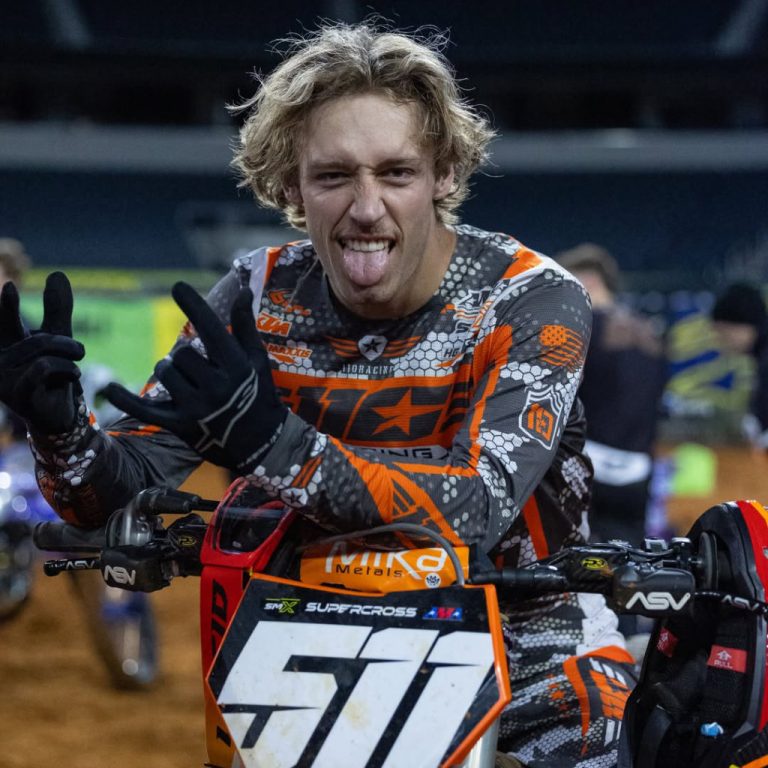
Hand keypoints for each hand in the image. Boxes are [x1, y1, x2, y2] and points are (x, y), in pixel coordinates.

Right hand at [0, 272, 85, 434]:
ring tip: (73, 370)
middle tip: (79, 351)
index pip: (5, 320)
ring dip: (69, 358)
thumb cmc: (53, 375)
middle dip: (64, 343)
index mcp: (4, 343)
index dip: (8, 305)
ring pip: (44, 351)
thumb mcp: (58, 337)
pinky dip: (65, 371)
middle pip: (34, 337)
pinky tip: (71, 378)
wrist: (58, 416)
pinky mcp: (15, 394)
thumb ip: (57, 308)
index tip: (9, 285)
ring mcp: (3, 378)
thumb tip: (57, 273)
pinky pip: (44, 368)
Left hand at [104, 282, 286, 470]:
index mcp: (237, 366)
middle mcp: (217, 386)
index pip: (211, 328)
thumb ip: (245, 325)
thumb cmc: (260, 395)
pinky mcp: (181, 426)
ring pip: (166, 372)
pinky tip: (109, 388)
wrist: (262, 443)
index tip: (177, 286)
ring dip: (172, 373)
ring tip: (190, 385)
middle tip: (201, 370)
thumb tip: (242, 290)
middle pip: (182, 353)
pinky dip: (125, 399)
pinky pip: (145, 408)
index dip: (193, 305)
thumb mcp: (257, 360)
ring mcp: (197, 407)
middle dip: (187, 357)